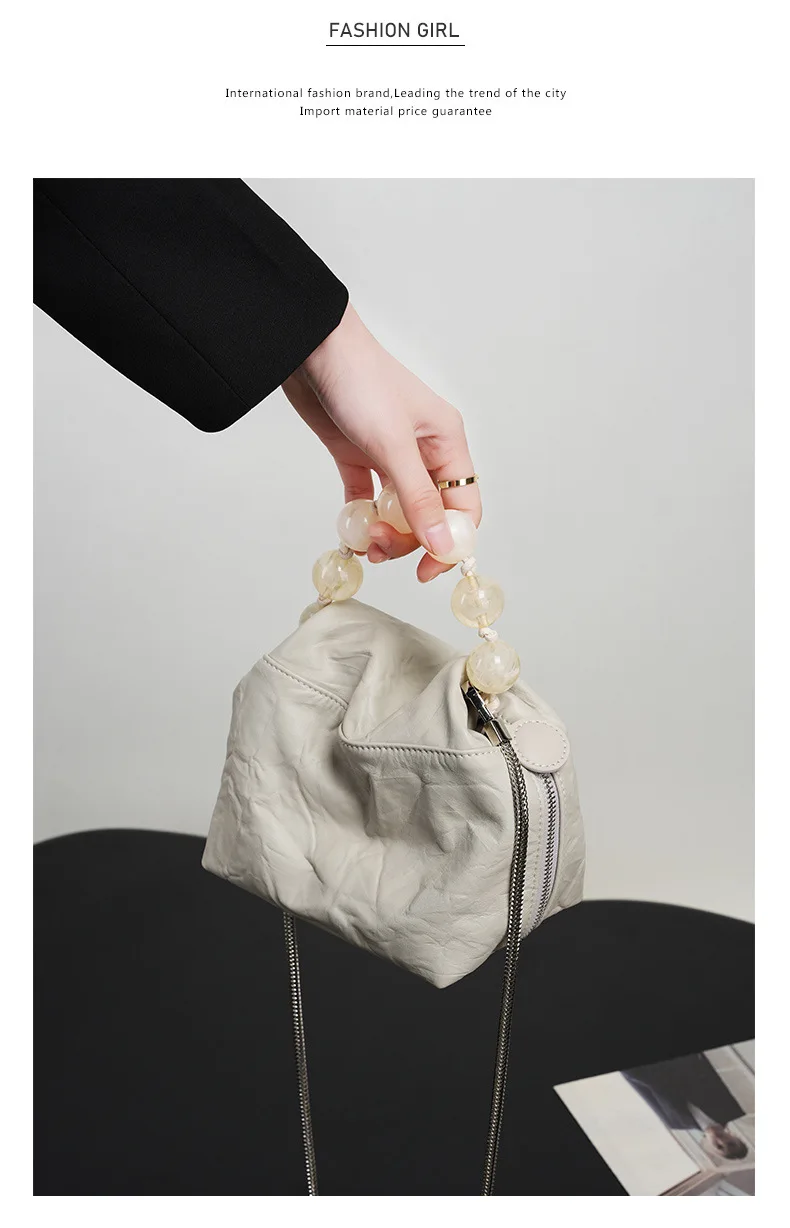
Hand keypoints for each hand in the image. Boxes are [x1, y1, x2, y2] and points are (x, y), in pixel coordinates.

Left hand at [282, 304, 480, 580]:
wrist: (310, 349)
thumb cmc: (360, 381)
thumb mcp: (393, 445)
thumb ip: (417, 498)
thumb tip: (440, 544)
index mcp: (447, 443)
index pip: (464, 506)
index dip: (451, 542)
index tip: (427, 571)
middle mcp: (423, 451)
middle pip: (429, 514)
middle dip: (408, 538)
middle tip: (379, 547)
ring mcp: (390, 455)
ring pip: (398, 511)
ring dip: (383, 532)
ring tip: (363, 539)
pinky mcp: (358, 456)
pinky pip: (367, 500)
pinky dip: (360, 518)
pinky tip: (349, 531)